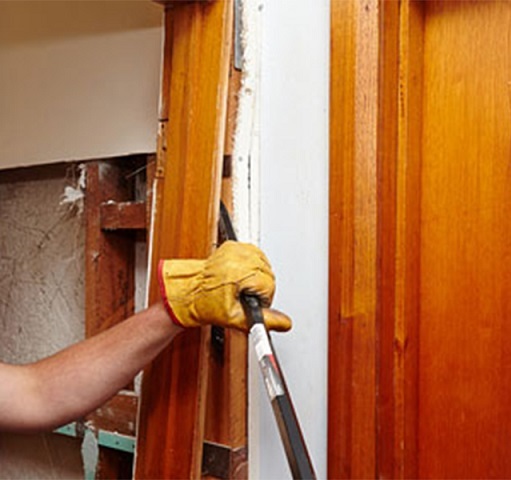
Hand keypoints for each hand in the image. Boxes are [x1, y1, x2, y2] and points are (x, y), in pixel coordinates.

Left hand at [158, 241, 291, 331]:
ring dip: (258, 276)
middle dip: (261, 287)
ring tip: (242, 286)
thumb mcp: (236, 318)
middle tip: (244, 295)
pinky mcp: (232, 246)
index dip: (263, 298)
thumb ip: (264, 320)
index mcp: (238, 273)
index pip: (269, 284)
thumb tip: (285, 323)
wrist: (190, 292)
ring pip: (264, 263)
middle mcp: (237, 258)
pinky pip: (254, 254)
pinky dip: (252, 265)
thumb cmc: (206, 304)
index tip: (252, 302)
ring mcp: (235, 250)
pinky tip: (242, 275)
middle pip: (268, 273)